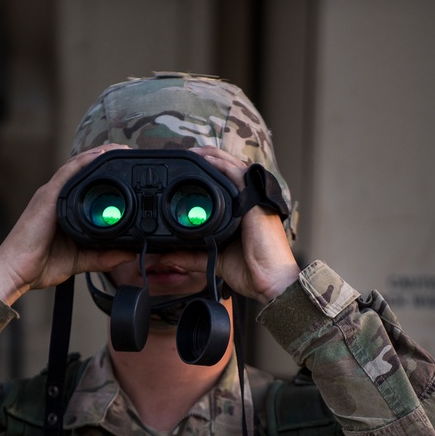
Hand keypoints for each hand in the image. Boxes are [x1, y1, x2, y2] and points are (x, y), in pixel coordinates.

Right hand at [0, 145, 134, 305]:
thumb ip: (103, 257)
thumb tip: (128, 255)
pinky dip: (84, 162)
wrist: (15, 271)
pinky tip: (100, 155)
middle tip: (125, 152)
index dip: (103, 175)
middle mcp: (55, 198)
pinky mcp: (46, 198)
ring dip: (97, 155)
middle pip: (81, 171)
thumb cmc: (38, 265)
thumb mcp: (80, 260)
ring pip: (76, 167)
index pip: (84, 185)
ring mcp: (50, 196)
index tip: (124, 170)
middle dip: (103, 158)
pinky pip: (67, 174)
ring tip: (117, 148)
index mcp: (62, 210)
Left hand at [188, 146, 300, 303]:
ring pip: (234, 168)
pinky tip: (208, 160)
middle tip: (185, 155)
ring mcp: (254, 201)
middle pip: (228, 171)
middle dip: (207, 160)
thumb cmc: (251, 272)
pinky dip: (223, 166)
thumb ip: (189, 257)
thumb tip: (164, 256)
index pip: (224, 185)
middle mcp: (248, 203)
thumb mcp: (212, 260)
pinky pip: (239, 176)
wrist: (270, 282)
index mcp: (240, 213)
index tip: (184, 172)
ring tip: (194, 153)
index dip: (207, 174)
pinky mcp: (256, 202)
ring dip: (213, 157)